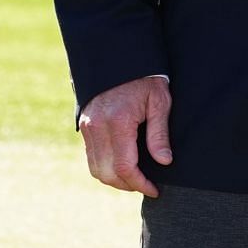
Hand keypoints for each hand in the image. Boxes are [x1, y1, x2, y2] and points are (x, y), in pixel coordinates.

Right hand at [78, 75, 172, 196]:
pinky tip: (122, 166)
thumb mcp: (159, 101)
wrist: (119, 58)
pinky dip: (105, 168)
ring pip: (95, 169)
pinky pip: (91, 157)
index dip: (140, 183)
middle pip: (107, 173)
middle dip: (127, 185)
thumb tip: (164, 162)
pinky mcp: (84, 126)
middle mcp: (97, 127)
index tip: (154, 190)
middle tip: (147, 186)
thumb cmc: (145, 78)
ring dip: (114, 180)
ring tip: (136, 179)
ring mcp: (87, 127)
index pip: (124, 167)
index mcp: (117, 121)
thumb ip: (159, 133)